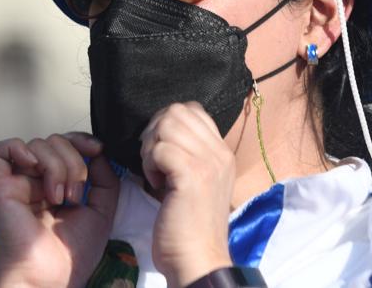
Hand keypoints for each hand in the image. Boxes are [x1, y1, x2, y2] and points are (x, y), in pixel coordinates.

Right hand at [0, 132, 119, 287]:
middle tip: (73, 196)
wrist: (50, 277)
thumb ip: (104, 178)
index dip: (81, 140)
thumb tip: (98, 151)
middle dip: (73, 161)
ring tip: (58, 198)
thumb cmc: (72, 253)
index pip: (66, 144)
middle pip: (55, 141)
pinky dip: (19, 149)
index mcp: (55, 184)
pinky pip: (1, 150)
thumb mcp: (101, 210)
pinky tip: (33, 167)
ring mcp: (16, 182)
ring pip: (37, 144)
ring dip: (56, 165)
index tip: (98, 150)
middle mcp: (34, 180)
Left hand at [141, 102, 235, 286]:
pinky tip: (156, 185)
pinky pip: (159, 149)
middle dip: (154, 132)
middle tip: (153, 161)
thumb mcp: (199, 183)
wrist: (198, 261)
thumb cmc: (190, 227)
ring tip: (155, 173)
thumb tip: (161, 132)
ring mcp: (208, 163)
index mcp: (222, 153)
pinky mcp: (192, 176)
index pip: (193, 110)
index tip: (161, 149)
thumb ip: (190, 155)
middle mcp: (219, 153)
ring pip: (166, 125)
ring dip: (151, 148)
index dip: (168, 122)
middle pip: (176, 112)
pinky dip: (149, 165)